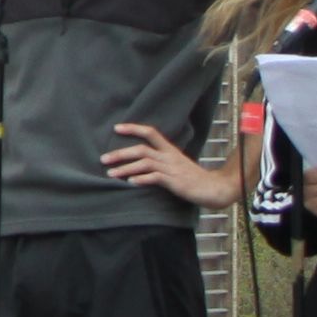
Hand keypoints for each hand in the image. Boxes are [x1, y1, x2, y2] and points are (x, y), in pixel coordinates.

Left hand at [102, 121, 232, 207]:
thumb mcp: (176, 165)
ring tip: (111, 174)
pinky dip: (142, 179)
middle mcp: (169, 156)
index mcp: (170, 150)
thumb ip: (160, 162)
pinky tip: (131, 183)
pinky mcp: (175, 181)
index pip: (151, 132)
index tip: (116, 128)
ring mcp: (172, 168)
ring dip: (125, 168)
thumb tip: (139, 163)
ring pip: (145, 163)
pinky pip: (155, 178)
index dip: (133, 128)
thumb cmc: (192, 178)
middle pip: (141, 149)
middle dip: (120, 153)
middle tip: (103, 159)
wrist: (213, 188)